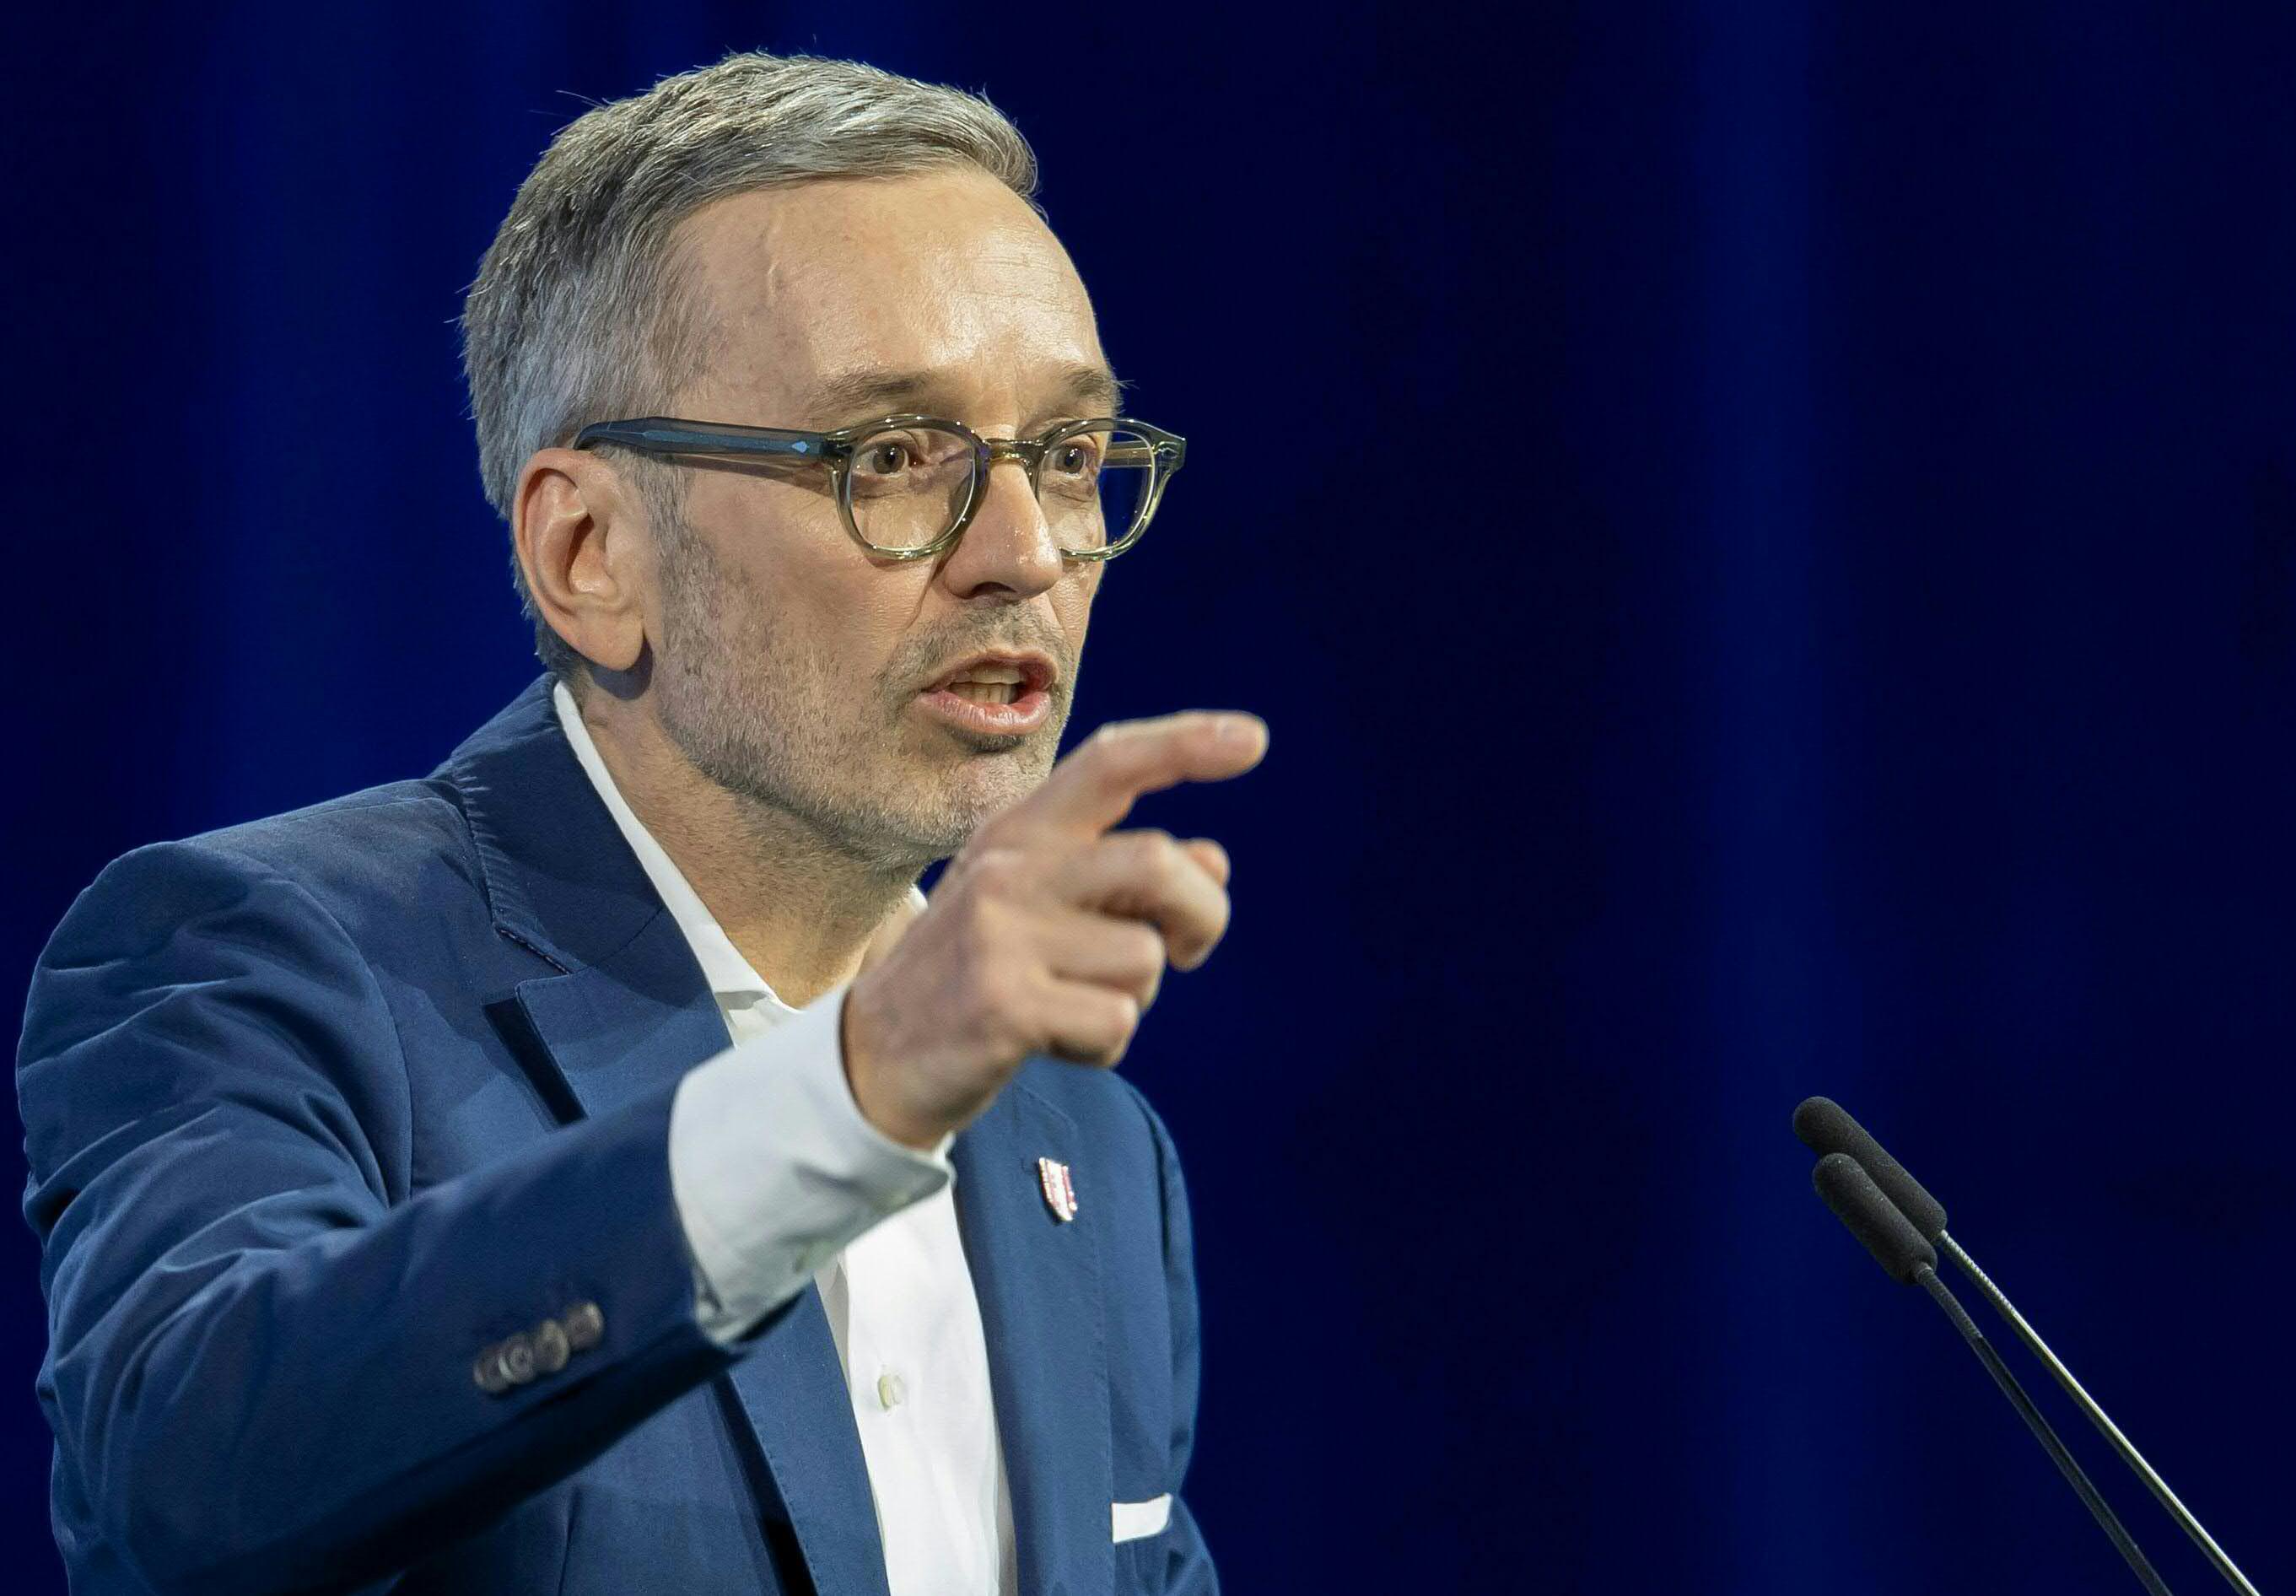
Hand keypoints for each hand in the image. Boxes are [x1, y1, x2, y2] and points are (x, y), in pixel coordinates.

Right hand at [842, 711, 1267, 1147]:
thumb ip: (1123, 878)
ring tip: (1075, 1006)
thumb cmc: (979, 974)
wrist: (875, 1059)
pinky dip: (1105, 1047)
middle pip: (1158, 863)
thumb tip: (1213, 860)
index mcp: (1019, 832)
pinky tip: (1053, 1044)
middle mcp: (1008, 868)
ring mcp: (999, 934)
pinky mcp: (1003, 1004)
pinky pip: (1116, 1023)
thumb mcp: (1042, 908)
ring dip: (1135, 997)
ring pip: (1144, 957)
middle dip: (1203, 915)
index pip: (1110, 762)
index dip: (1186, 744)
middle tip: (1187, 953)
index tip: (1255, 739)